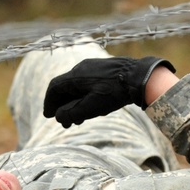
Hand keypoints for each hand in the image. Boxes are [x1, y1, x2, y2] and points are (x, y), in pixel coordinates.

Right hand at [43, 56, 174, 127]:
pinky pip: (87, 83)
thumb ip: (72, 113)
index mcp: (75, 76)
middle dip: (63, 106)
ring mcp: (93, 67)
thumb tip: (58, 117)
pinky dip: (84, 96)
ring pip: (77, 86)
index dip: (49, 103)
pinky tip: (92, 106)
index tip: (48, 115)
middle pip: (65, 88)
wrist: (140, 77)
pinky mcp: (104, 69)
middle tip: (64, 122)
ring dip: (74, 102)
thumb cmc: (115, 93)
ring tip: (79, 119)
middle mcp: (81, 68)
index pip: (54, 88)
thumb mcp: (91, 107)